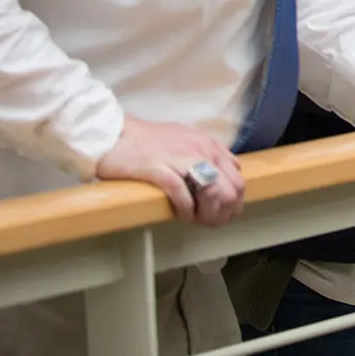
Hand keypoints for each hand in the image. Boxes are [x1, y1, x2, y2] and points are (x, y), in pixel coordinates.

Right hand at [96, 117, 243, 226]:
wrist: (115, 133)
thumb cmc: (150, 140)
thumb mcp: (188, 141)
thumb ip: (209, 155)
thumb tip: (228, 172)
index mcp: (210, 146)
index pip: (238, 181)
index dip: (233, 204)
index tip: (221, 215)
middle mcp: (201, 150)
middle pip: (230, 190)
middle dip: (223, 212)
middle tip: (208, 222)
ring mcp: (182, 159)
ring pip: (212, 192)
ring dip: (206, 213)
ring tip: (195, 219)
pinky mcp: (160, 168)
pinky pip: (182, 193)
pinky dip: (185, 210)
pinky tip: (180, 215)